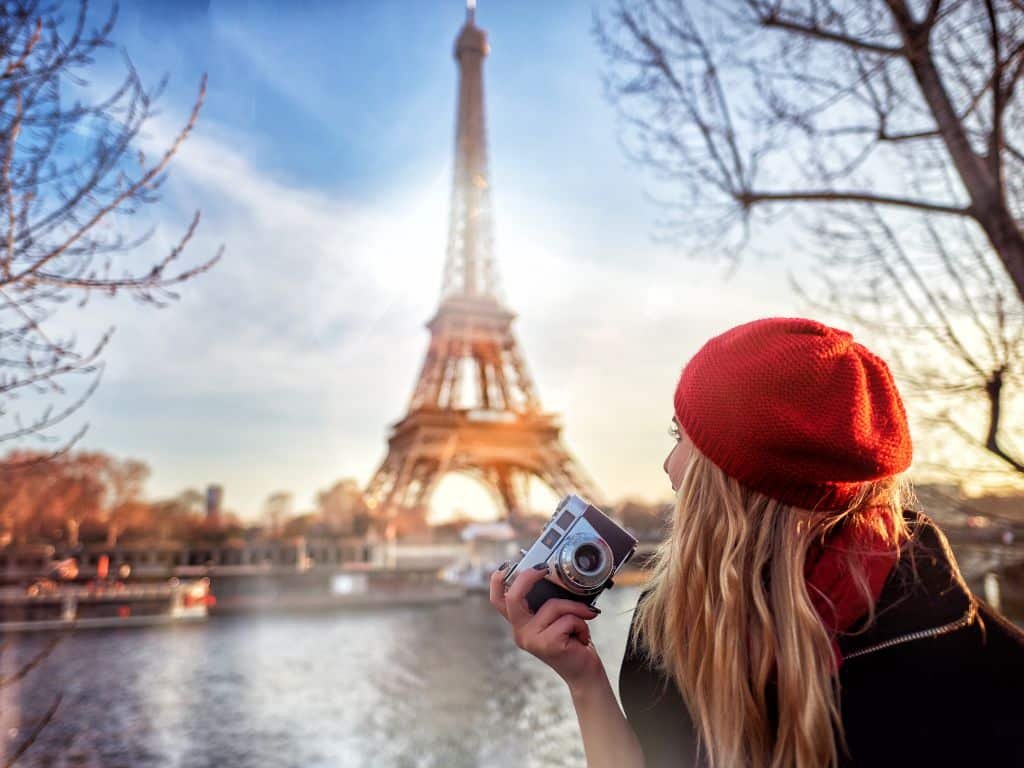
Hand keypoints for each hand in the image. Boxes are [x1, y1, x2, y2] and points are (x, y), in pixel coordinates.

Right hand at [489, 563, 605, 690]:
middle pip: (513, 597)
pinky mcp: (547, 645)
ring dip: (576, 608)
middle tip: (544, 568)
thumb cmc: (572, 639)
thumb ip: (549, 601)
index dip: (497, 580)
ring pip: (553, 605)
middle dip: (528, 577)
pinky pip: (568, 619)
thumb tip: (555, 575)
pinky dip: (582, 623)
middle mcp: (520, 632)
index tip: (509, 565)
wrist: (584, 672)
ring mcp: (531, 640)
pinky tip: (582, 638)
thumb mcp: (556, 617)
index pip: (498, 600)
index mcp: (520, 623)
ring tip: (583, 620)